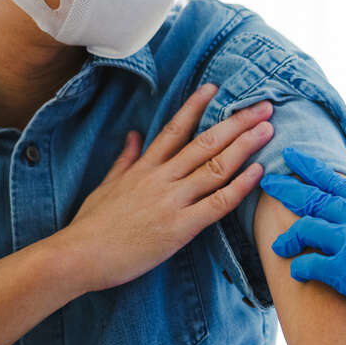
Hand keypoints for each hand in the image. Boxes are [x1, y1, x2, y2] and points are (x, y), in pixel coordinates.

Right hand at [60, 84, 273, 292]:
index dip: (196, 106)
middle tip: (263, 106)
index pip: (174, 128)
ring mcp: (171, 201)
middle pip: (205, 142)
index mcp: (144, 168)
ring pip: (215, 166)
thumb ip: (125, 159)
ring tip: (268, 128)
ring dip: (245, 146)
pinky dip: (239, 186)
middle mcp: (161, 178)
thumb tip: (133, 135)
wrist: (77, 256)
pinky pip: (216, 203)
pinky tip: (258, 171)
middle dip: (236, 122)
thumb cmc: (91, 226)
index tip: (216, 88)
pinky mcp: (180, 227)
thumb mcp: (106, 185)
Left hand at [260, 148, 345, 335]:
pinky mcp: (345, 270)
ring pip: (305, 228)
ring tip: (277, 245)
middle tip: (268, 182)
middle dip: (286, 189)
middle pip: (313, 197)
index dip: (309, 169)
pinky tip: (295, 272)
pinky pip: (309, 264)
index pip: (334, 181)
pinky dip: (299, 267)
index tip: (292, 159)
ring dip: (288, 237)